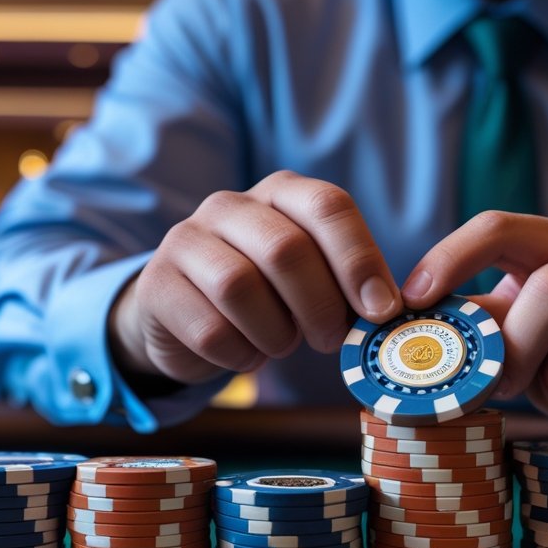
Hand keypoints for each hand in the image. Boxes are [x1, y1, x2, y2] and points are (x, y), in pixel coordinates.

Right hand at [111, 170, 402, 384]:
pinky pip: (209, 329)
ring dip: (276, 332)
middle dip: (320, 305)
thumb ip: (351, 287)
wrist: (182, 315)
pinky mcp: (157, 285)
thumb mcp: (313, 280)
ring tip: (282, 344)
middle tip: (330, 340)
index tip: (383, 310)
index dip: (360, 260)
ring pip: (240, 288)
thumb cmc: (267, 297)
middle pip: (286, 249)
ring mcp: (186, 240)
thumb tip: (390, 311)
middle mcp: (230, 205)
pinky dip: (240, 355)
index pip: (328, 206)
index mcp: (281, 193)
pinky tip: (246, 355)